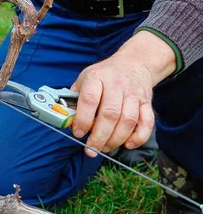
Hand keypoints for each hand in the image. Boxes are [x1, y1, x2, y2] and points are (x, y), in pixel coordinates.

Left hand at [71, 31, 176, 157]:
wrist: (133, 63)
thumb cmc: (104, 75)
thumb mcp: (85, 79)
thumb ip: (75, 98)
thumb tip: (66, 120)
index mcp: (97, 77)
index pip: (89, 100)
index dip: (83, 119)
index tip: (78, 133)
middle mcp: (116, 84)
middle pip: (110, 114)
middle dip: (99, 136)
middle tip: (91, 149)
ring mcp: (133, 93)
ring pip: (128, 120)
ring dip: (116, 139)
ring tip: (105, 148)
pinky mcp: (147, 102)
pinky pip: (147, 122)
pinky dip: (139, 137)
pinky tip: (128, 144)